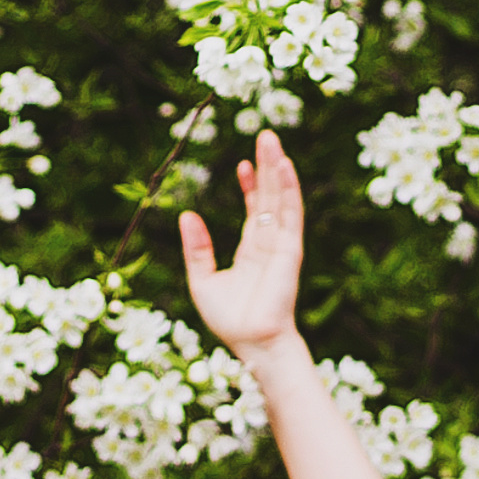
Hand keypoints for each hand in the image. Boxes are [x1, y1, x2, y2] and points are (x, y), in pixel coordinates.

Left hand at [179, 130, 305, 365]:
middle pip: (270, 196)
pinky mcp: (290, 250)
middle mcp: (268, 243)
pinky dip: (289, 189)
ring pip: (281, 198)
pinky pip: (291, 214)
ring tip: (272, 140)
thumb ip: (197, 248)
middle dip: (266, 166)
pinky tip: (284, 166)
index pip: (255, 210)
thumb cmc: (230, 320)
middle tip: (264, 134)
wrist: (252, 343)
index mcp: (251, 250)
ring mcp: (281, 245)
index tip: (242, 163)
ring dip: (278, 169)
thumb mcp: (203, 280)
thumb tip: (187, 215)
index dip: (250, 185)